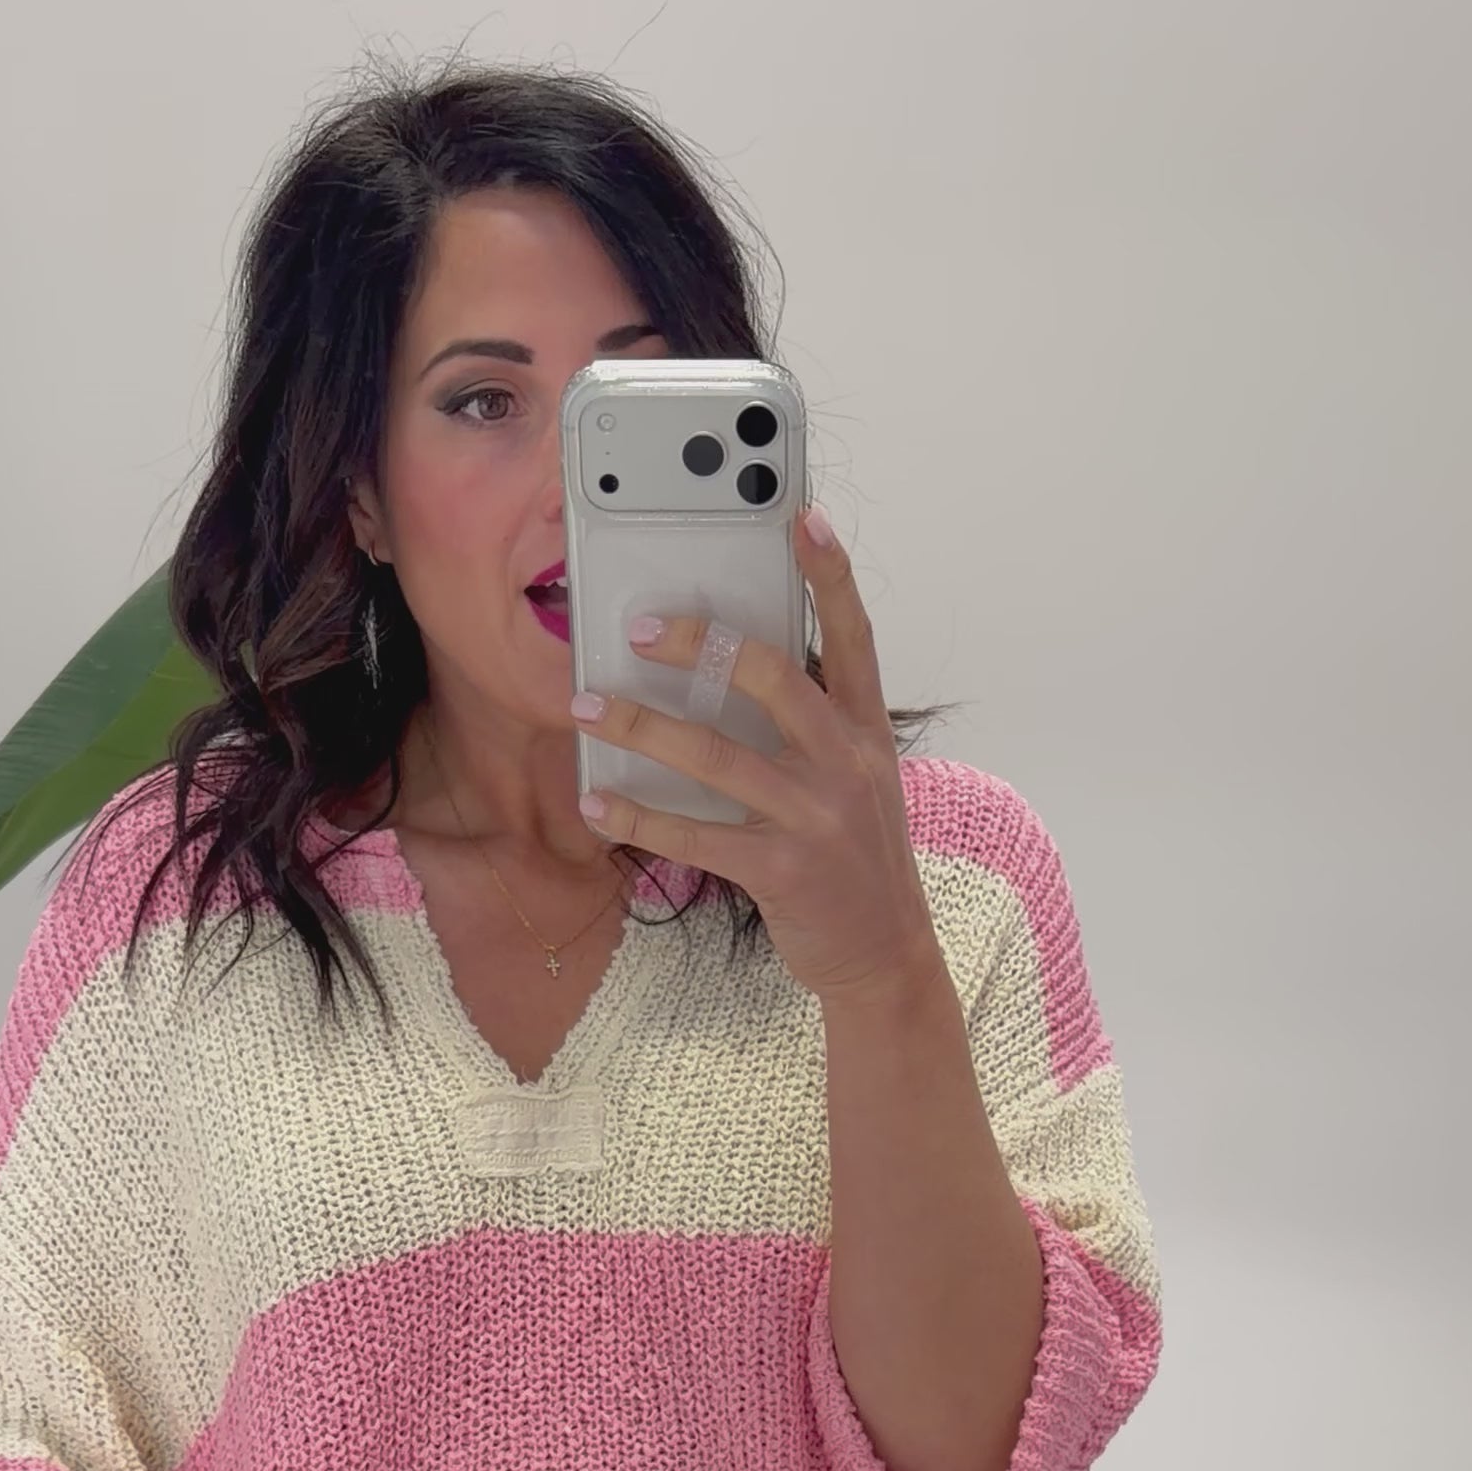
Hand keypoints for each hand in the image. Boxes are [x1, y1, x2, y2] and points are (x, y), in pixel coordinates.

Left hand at [570, 505, 937, 1003]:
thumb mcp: (855, 780)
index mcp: (866, 730)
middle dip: (699, 644)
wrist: (885, 955)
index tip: (802, 515)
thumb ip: (810, 727)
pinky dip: (637, 817)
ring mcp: (816, 817)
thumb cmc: (853, 858)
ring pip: (716, 755)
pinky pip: (696, 834)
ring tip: (586, 705)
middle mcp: (846, 763)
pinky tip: (596, 802)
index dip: (830, 574)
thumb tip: (726, 676)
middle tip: (638, 626)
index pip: (853, 635)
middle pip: (770, 678)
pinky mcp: (783, 871)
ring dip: (641, 726)